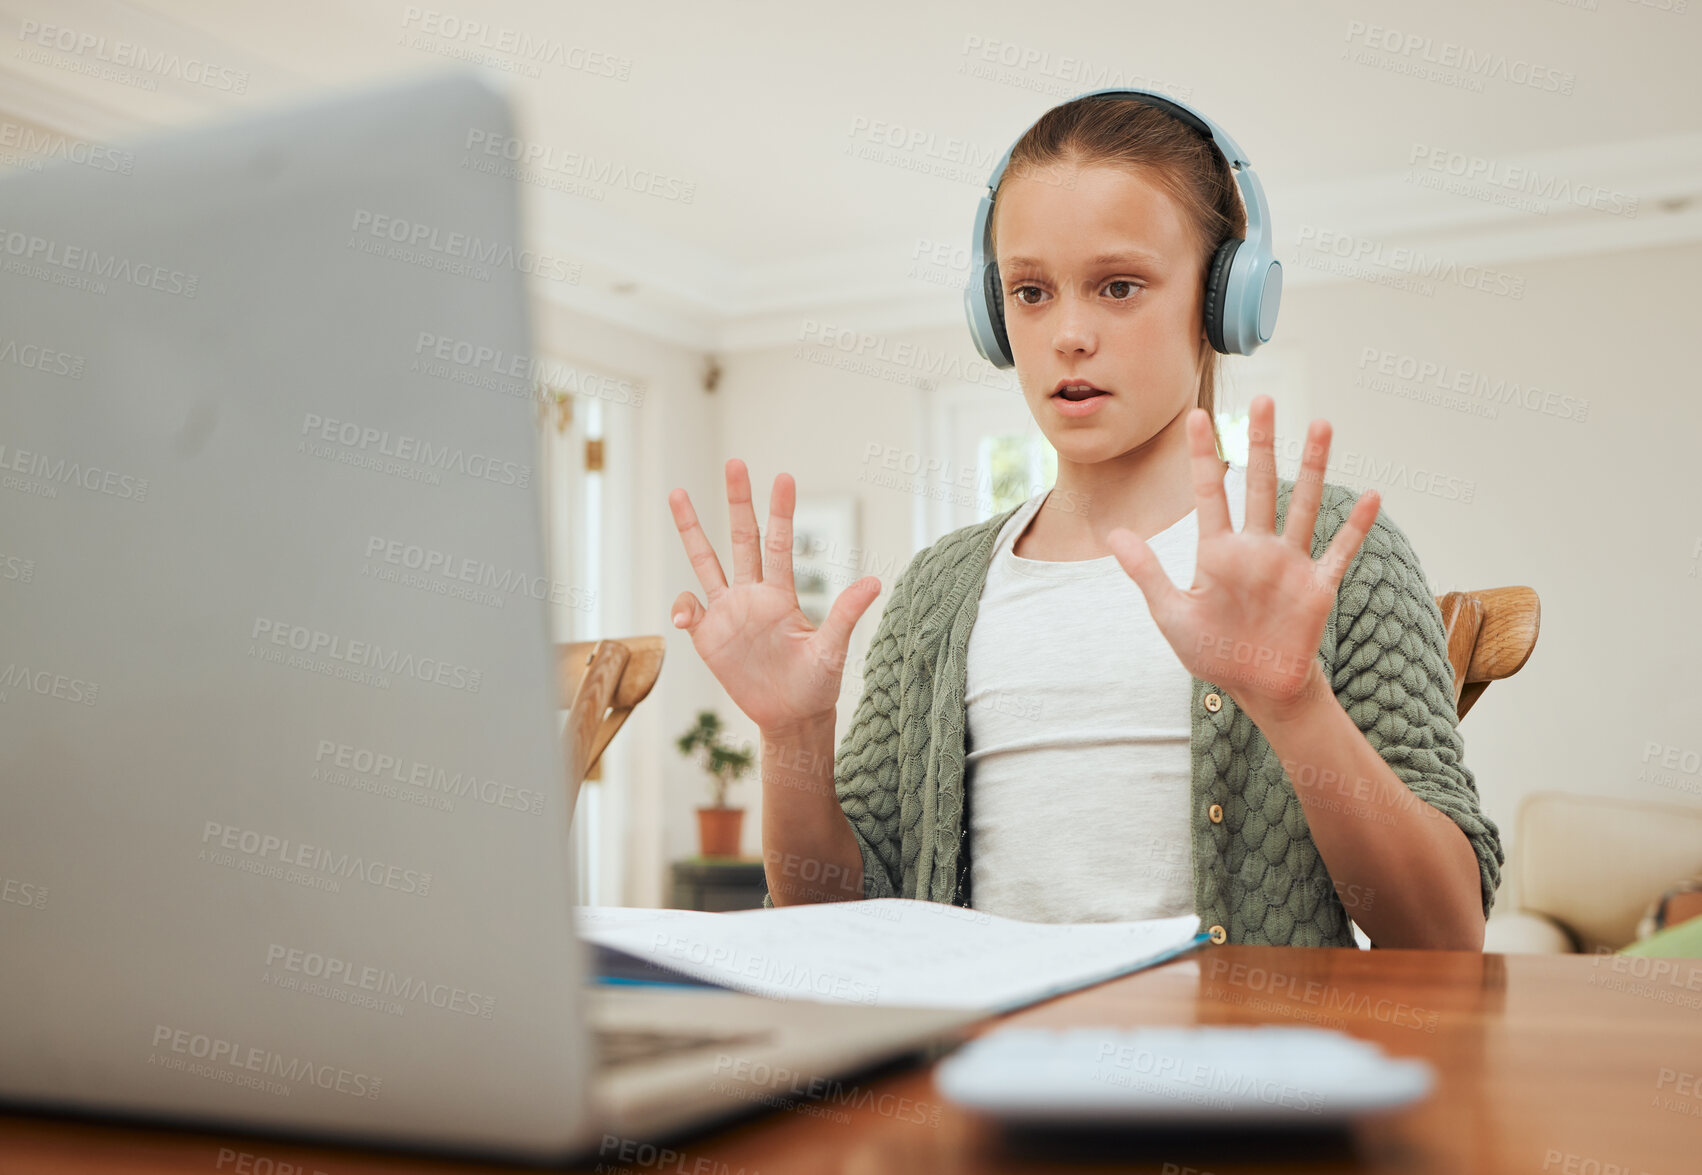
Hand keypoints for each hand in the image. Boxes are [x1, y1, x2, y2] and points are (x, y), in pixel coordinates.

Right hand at [668, 459, 881, 733]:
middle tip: (734, 462)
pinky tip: (684, 616)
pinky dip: (683, 607)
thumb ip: (846, 615)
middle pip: (742, 537)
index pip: (780, 544)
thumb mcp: (833, 651)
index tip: (783, 477)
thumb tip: (875, 581)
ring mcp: (727, 612)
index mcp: (782, 594)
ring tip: (678, 493)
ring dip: (692, 529)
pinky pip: (689, 610)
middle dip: (738, 500)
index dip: (782, 511)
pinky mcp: (708, 636)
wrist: (791, 716)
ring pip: (705, 561)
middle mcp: (753, 594)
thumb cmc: (817, 684)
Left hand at [1105, 396, 1379, 724]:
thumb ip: (1147, 573)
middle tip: (1264, 400)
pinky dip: (1355, 527)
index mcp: (1218, 552)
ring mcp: (1289, 565)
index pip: (1209, 492)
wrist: (1256, 688)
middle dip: (1262, 443)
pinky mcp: (1317, 588)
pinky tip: (1371, 495)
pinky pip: (1339, 552)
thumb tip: (1115, 534)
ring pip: (1304, 505)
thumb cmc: (1213, 652)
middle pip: (1259, 484)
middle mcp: (1256, 549)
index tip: (1196, 416)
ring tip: (1322, 425)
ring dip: (1313, 467)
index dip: (1203, 455)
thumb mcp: (1172, 614)